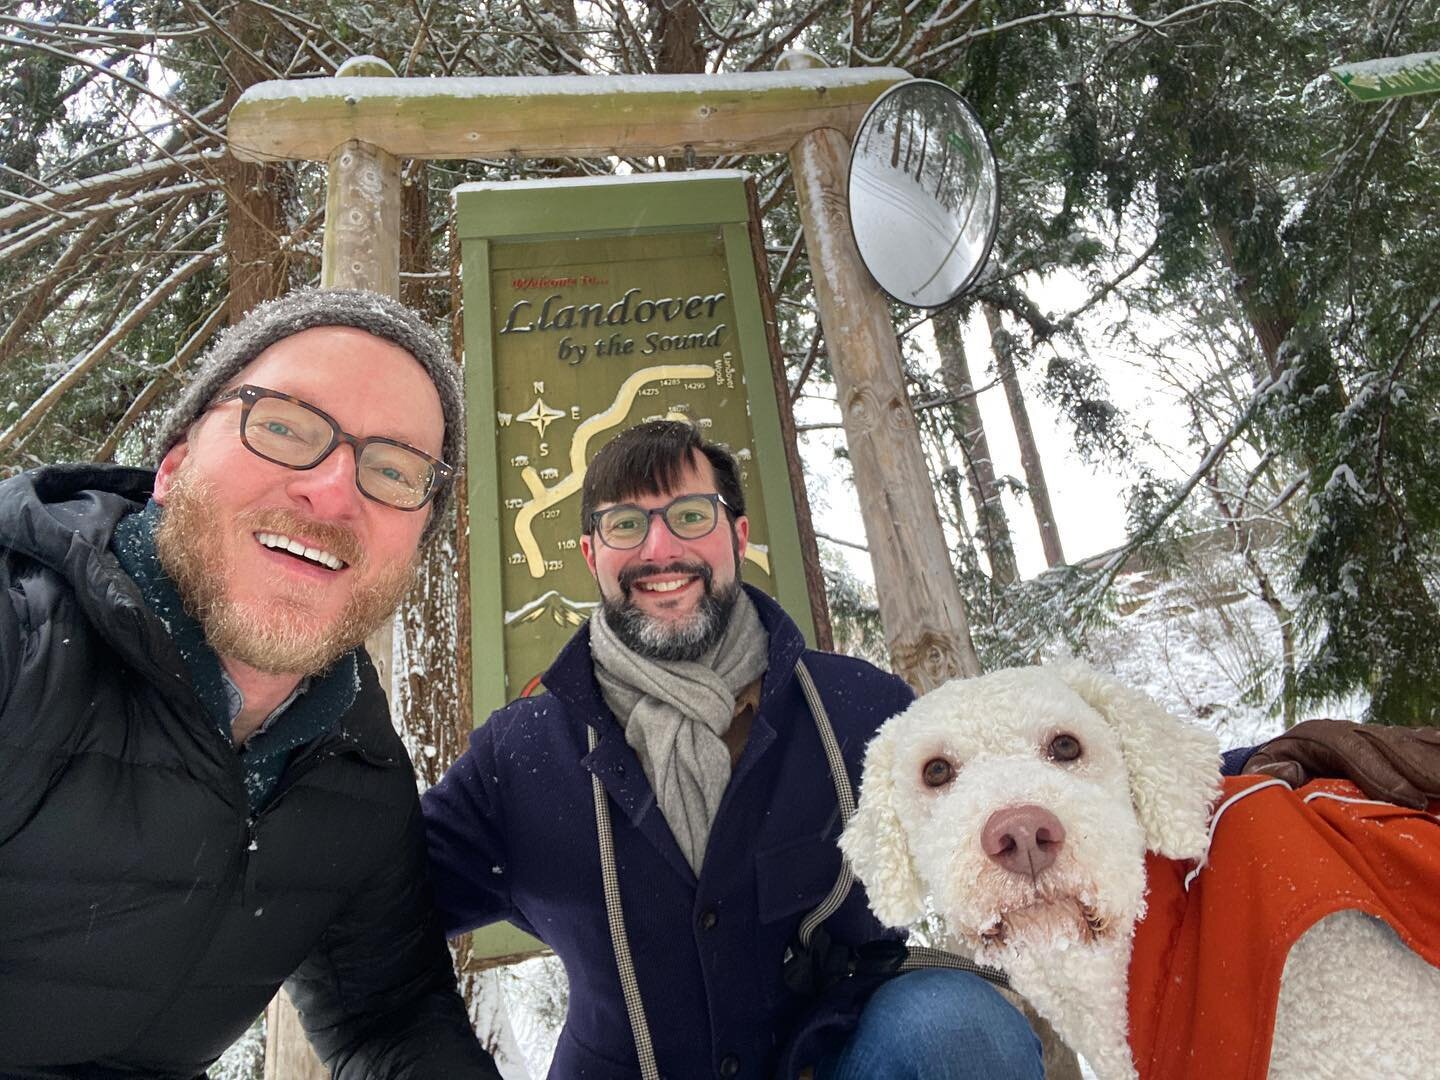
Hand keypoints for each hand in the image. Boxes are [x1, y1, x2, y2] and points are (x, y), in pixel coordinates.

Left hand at [1243, 719, 1439, 809]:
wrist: (1282, 760)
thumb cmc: (1273, 771)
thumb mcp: (1261, 772)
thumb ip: (1268, 773)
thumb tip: (1287, 772)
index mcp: (1316, 736)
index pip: (1352, 748)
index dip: (1381, 773)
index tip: (1409, 799)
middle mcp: (1349, 730)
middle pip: (1389, 744)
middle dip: (1419, 767)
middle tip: (1439, 791)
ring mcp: (1372, 736)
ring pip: (1410, 743)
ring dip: (1432, 762)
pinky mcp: (1389, 745)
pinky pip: (1421, 746)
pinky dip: (1435, 753)